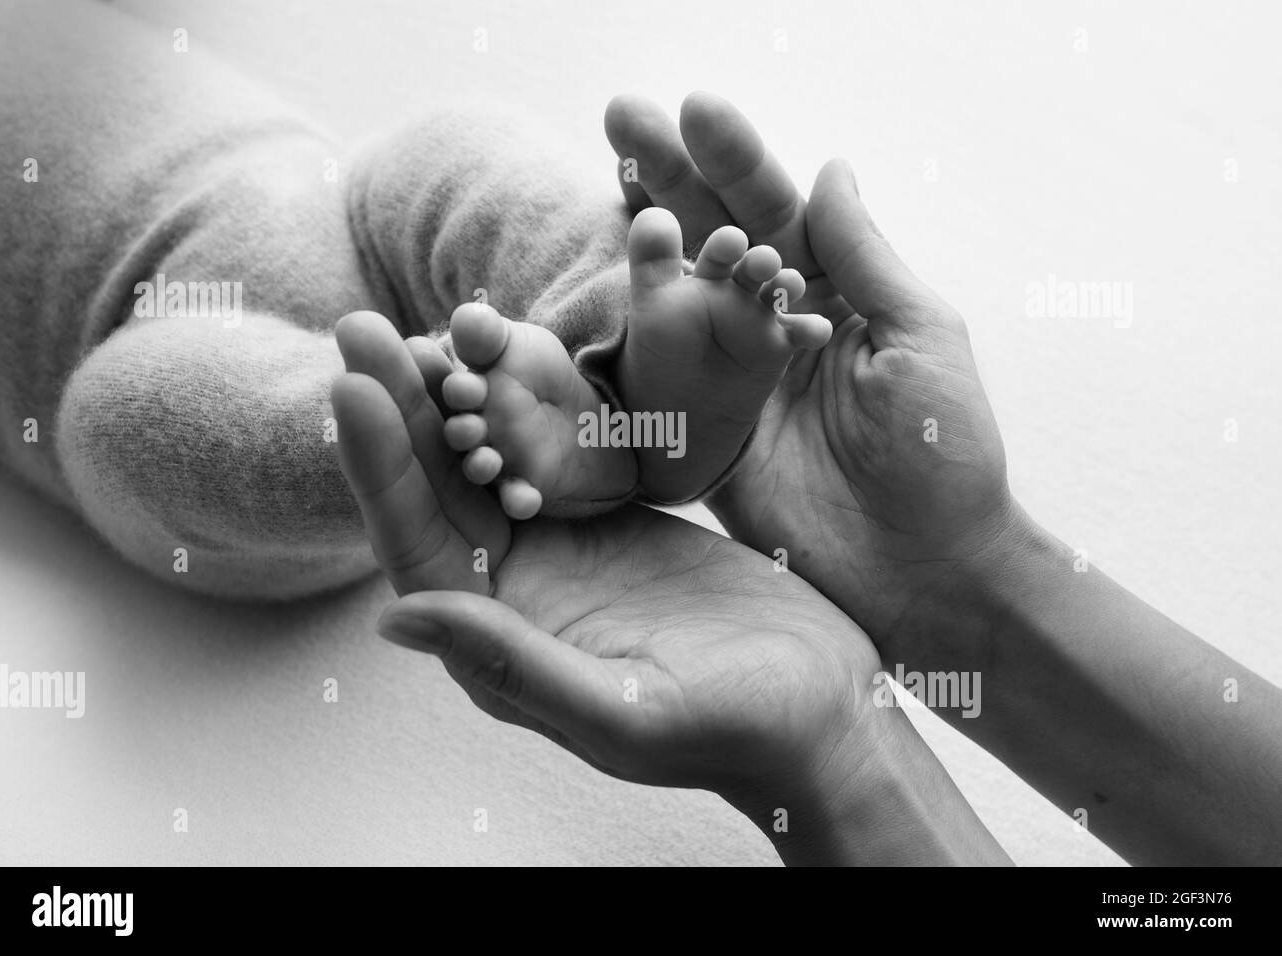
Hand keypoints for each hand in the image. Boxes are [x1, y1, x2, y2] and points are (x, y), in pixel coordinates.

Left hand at [330, 317, 897, 859]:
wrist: (820, 707)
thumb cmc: (732, 728)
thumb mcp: (621, 708)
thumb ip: (512, 663)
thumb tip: (393, 619)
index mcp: (501, 646)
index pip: (419, 547)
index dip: (381, 468)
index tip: (353, 385)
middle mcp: (516, 596)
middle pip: (440, 492)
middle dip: (401, 409)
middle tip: (363, 326)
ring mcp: (562, 553)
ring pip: (490, 462)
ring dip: (454, 395)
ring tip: (423, 322)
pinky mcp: (608, 521)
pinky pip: (550, 450)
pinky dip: (525, 401)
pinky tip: (505, 353)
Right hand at [605, 93, 1020, 662]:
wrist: (924, 573)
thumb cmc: (944, 456)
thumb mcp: (919, 340)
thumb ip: (865, 259)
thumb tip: (829, 166)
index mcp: (835, 298)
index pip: (775, 211)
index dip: (734, 159)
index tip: (694, 110)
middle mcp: (777, 330)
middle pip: (714, 236)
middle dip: (672, 175)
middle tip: (622, 114)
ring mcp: (735, 384)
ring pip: (679, 294)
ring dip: (643, 235)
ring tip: (609, 170)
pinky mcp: (704, 439)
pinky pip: (659, 378)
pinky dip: (628, 329)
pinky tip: (599, 280)